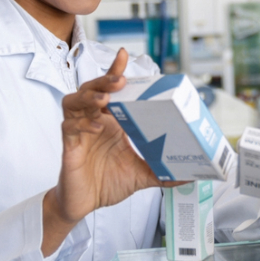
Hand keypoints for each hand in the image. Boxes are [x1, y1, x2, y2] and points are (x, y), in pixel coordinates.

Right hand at [43, 49, 170, 253]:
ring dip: (89, 97)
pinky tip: (96, 127)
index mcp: (111, 122)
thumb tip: (190, 176)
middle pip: (91, 89)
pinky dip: (82, 124)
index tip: (124, 55)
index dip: (115, 70)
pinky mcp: (69, 147)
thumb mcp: (142, 176)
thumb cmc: (107, 183)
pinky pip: (69, 127)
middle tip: (121, 80)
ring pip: (74, 102)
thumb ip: (163, 173)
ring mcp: (79, 132)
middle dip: (105, 80)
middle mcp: (93, 121)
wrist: (84, 205)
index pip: (110, 89)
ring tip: (105, 100)